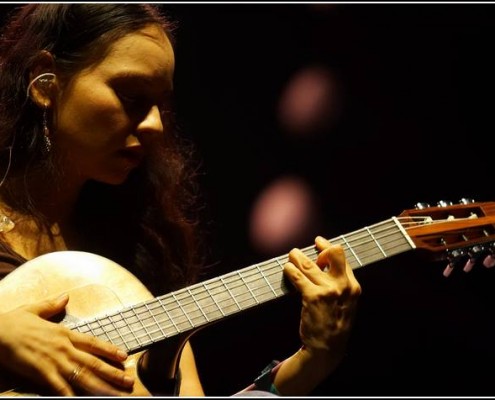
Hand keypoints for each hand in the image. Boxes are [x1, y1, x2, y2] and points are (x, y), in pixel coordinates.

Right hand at [0, 293, 134, 395]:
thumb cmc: (12, 322)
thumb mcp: (35, 309)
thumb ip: (52, 305)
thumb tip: (65, 297)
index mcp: (64, 333)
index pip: (94, 343)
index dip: (110, 351)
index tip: (125, 357)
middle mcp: (64, 347)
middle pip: (94, 362)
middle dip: (113, 374)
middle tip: (129, 382)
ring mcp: (54, 361)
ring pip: (83, 376)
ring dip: (101, 387)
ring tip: (116, 394)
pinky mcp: (41, 373)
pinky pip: (61, 388)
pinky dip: (73, 396)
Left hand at [283, 236, 361, 357]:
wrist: (328, 348)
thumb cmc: (334, 324)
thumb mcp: (346, 304)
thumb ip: (340, 285)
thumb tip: (324, 264)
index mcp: (353, 286)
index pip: (342, 258)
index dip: (328, 248)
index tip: (319, 243)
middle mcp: (343, 286)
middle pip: (333, 253)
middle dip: (320, 247)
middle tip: (310, 251)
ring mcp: (328, 290)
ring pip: (309, 264)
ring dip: (297, 257)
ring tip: (292, 255)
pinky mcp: (312, 297)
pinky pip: (297, 276)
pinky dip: (290, 270)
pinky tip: (287, 269)